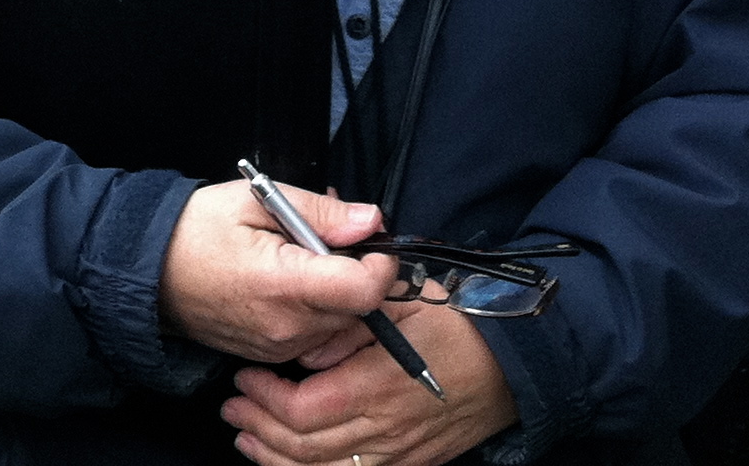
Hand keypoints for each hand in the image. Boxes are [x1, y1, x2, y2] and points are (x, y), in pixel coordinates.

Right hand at [159, 179, 393, 365]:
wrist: (149, 275)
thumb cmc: (197, 230)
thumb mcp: (255, 201)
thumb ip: (319, 213)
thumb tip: (371, 221)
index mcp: (283, 284)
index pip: (363, 290)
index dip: (380, 262)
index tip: (369, 239)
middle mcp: (287, 327)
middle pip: (359, 308)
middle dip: (357, 271)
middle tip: (330, 235)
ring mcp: (279, 348)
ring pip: (341, 324)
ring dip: (337, 291)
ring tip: (304, 255)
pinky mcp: (273, 356)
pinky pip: (317, 336)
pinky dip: (316, 309)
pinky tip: (291, 281)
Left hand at [224, 307, 518, 465]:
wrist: (515, 362)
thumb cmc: (459, 322)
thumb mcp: (403, 300)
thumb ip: (351, 320)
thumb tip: (308, 344)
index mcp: (378, 384)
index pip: (305, 410)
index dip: (266, 401)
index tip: (245, 380)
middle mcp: (385, 428)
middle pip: (304, 449)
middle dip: (259, 432)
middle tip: (233, 411)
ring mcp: (399, 452)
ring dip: (277, 461)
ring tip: (248, 442)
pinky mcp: (411, 463)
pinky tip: (292, 463)